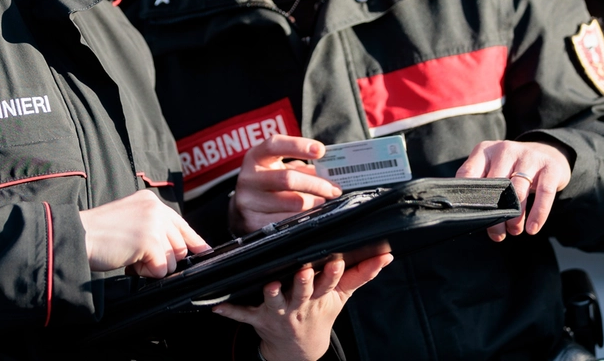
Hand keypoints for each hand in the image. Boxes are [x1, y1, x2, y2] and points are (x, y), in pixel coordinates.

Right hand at [78, 190, 209, 277]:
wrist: (77, 236)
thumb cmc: (98, 234)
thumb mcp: (130, 220)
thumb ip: (153, 227)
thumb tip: (179, 249)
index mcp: (151, 201)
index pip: (181, 224)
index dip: (193, 241)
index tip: (203, 251)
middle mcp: (156, 209)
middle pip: (180, 246)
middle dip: (163, 258)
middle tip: (137, 256)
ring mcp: (154, 223)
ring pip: (172, 260)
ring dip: (153, 266)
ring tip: (130, 256)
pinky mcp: (150, 241)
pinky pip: (161, 269)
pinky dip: (146, 272)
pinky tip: (129, 262)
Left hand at [214, 253, 392, 360]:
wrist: (299, 347)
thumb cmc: (319, 312)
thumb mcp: (342, 296)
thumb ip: (363, 274)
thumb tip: (386, 255)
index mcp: (320, 297)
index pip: (330, 283)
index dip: (333, 273)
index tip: (335, 261)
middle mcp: (299, 305)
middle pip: (303, 292)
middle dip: (304, 283)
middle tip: (303, 270)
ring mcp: (278, 312)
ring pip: (274, 301)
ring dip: (271, 294)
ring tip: (269, 284)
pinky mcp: (258, 318)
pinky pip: (242, 314)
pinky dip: (229, 311)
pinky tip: (217, 306)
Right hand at [229, 135, 341, 234]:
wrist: (244, 207)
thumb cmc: (270, 182)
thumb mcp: (281, 168)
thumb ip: (304, 168)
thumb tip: (334, 173)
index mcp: (255, 157)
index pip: (274, 145)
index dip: (298, 146)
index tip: (321, 150)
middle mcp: (248, 178)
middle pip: (287, 179)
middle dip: (316, 184)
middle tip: (334, 189)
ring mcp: (248, 201)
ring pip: (291, 203)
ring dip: (313, 203)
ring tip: (323, 202)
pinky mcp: (252, 223)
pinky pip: (286, 222)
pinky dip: (303, 219)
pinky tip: (310, 216)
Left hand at [456, 140, 570, 241]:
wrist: (548, 151)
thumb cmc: (514, 168)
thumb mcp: (494, 169)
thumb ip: (483, 187)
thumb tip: (475, 220)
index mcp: (485, 151)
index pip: (468, 174)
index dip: (467, 198)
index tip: (471, 218)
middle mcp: (506, 150)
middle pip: (495, 187)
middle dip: (495, 215)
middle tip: (497, 233)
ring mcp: (529, 157)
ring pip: (518, 192)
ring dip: (515, 217)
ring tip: (514, 230)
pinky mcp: (550, 167)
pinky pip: (544, 193)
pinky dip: (538, 214)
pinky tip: (532, 229)